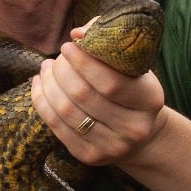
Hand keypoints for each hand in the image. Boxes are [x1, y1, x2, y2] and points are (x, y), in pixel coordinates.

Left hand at [30, 27, 166, 167]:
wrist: (137, 132)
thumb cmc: (130, 87)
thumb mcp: (130, 64)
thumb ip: (108, 40)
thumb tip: (77, 34)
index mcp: (150, 100)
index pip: (110, 81)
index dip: (83, 62)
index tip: (69, 46)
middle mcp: (134, 128)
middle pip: (83, 95)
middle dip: (61, 71)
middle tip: (55, 59)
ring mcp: (112, 146)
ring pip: (66, 111)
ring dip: (48, 85)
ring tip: (46, 69)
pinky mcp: (89, 156)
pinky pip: (55, 126)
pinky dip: (41, 101)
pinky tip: (39, 85)